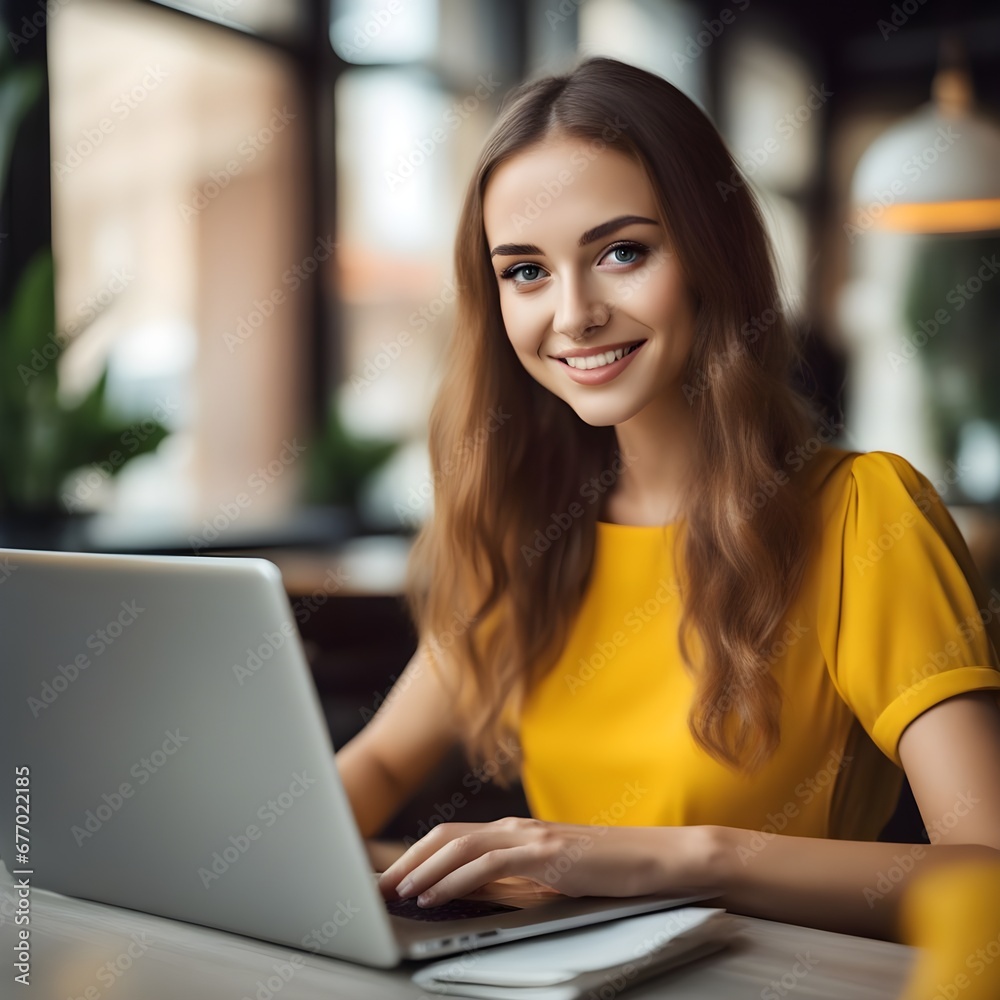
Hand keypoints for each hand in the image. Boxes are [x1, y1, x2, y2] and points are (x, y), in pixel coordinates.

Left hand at [377, 816, 705, 907]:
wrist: (654, 859)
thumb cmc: (605, 870)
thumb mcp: (550, 877)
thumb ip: (513, 880)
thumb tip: (473, 895)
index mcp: (515, 831)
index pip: (453, 837)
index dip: (417, 855)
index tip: (391, 878)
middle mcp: (516, 827)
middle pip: (445, 835)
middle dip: (407, 860)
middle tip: (380, 886)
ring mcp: (530, 836)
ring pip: (459, 845)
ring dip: (422, 869)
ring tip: (397, 891)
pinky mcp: (545, 852)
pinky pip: (488, 863)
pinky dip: (455, 878)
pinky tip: (437, 893)